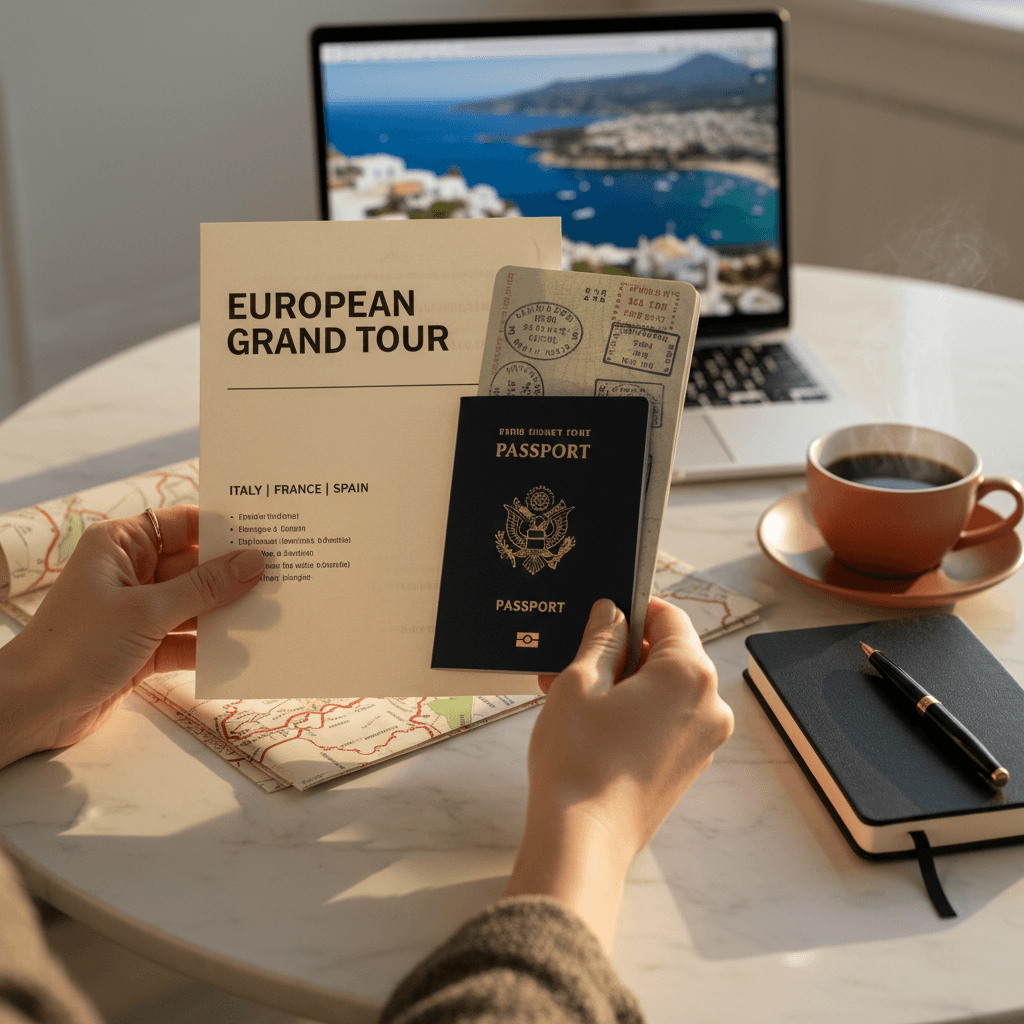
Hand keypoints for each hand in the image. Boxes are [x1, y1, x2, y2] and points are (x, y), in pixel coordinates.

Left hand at [0, 506, 263, 768]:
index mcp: (121, 545)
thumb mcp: (148, 610)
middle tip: (283, 576)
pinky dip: (211, 646)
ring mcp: (137, 613)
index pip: (181, 524)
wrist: (32, 709)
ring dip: (227, 612)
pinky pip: (187, 640)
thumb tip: (254, 562)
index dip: (222, 527)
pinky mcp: (143, 649)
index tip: (266, 532)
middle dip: (234, 574)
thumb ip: (206, 587)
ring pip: (195, 605)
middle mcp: (130, 573)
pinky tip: (246, 651)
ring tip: (274, 613)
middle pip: (194, 566)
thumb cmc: (78, 645)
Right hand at [505, 597, 732, 948]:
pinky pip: (663, 722)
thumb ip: (601, 638)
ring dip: (621, 684)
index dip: (634, 609)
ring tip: (567, 692)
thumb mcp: (579, 682)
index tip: (602, 615)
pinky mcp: (688, 767)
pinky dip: (632, 713)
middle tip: (573, 659)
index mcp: (690, 675)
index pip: (670, 618)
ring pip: (662, 691)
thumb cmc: (580, 760)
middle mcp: (709, 706)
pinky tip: (587, 721)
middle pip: (669, 655)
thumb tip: (611, 612)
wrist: (583, 841)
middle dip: (621, 652)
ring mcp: (703, 741)